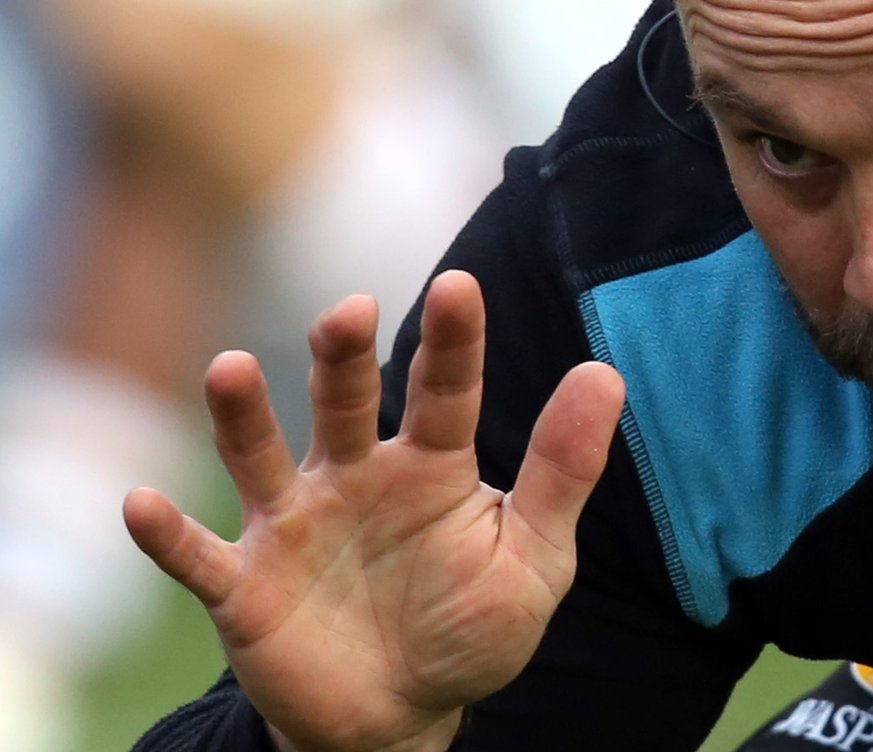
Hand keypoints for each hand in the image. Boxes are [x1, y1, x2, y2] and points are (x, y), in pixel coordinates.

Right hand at [123, 270, 625, 751]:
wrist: (400, 715)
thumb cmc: (470, 624)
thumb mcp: (532, 558)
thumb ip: (562, 472)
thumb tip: (605, 373)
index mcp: (432, 466)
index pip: (445, 390)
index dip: (452, 340)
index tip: (460, 287)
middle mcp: (355, 476)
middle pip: (344, 402)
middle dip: (342, 356)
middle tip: (349, 312)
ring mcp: (294, 526)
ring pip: (260, 456)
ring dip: (242, 414)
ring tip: (229, 368)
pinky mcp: (245, 587)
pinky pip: (198, 556)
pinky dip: (168, 534)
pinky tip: (141, 504)